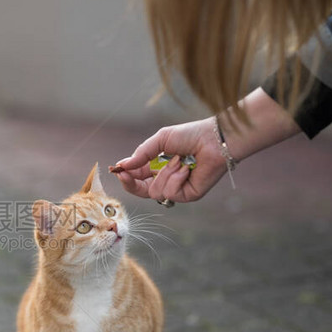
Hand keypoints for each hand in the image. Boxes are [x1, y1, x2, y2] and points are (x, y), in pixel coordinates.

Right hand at [112, 88, 303, 203]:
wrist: (214, 140)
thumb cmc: (190, 136)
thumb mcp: (160, 140)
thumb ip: (142, 153)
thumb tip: (123, 165)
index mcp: (157, 167)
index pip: (136, 178)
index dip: (126, 176)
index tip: (118, 170)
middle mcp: (166, 180)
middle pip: (141, 191)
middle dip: (131, 183)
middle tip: (125, 174)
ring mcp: (177, 189)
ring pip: (155, 192)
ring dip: (164, 174)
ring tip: (178, 160)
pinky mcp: (188, 195)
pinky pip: (170, 193)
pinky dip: (176, 179)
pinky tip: (186, 169)